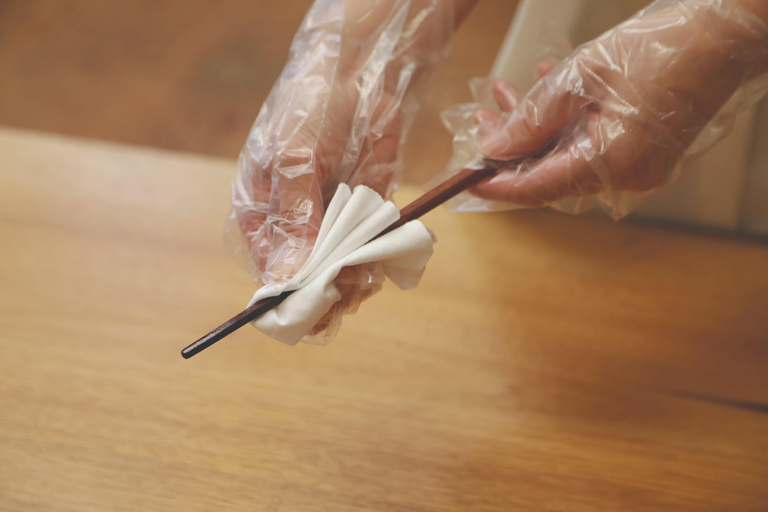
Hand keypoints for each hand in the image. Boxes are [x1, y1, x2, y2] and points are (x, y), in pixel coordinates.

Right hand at [230, 0, 454, 340]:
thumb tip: (285, 276)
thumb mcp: (294, 157)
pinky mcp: (367, 217)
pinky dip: (379, 262)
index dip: (285, 293)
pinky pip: (371, 254)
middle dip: (325, 292)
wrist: (364, 71)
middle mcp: (296, 223)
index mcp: (261, 209)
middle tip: (345, 292)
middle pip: (306, 278)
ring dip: (355, 281)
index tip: (306, 308)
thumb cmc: (312, 105)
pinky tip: (384, 260)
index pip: (267, 267)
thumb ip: (294, 216)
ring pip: (341, 272)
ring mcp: (333, 223)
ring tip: (367, 276)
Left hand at [470, 0, 767, 215]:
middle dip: (511, 145)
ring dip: (534, 128)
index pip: (537, 187)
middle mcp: (625, 177)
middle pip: (548, 173)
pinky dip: (563, 124)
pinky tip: (545, 89)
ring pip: (566, 157)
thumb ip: (532, 119)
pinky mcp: (641, 154)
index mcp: (612, 163)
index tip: (466, 176)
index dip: (497, 183)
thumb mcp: (580, 78)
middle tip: (484, 117)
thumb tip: (494, 148)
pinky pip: (589, 147)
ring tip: (507, 93)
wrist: (725, 35)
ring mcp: (636, 168)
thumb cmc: (662, 49)